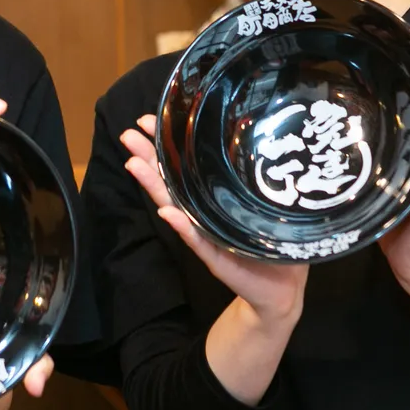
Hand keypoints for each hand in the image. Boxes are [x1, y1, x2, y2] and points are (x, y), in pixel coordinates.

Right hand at [121, 115, 307, 328]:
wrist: (281, 288)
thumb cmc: (269, 240)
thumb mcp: (256, 204)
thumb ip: (243, 181)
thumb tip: (241, 138)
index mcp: (209, 199)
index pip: (182, 168)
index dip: (165, 146)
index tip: (147, 121)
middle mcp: (201, 215)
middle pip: (170, 183)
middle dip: (148, 159)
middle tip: (127, 135)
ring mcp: (206, 235)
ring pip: (175, 207)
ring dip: (154, 186)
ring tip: (134, 164)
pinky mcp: (218, 258)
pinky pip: (199, 240)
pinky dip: (183, 227)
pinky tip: (167, 212)